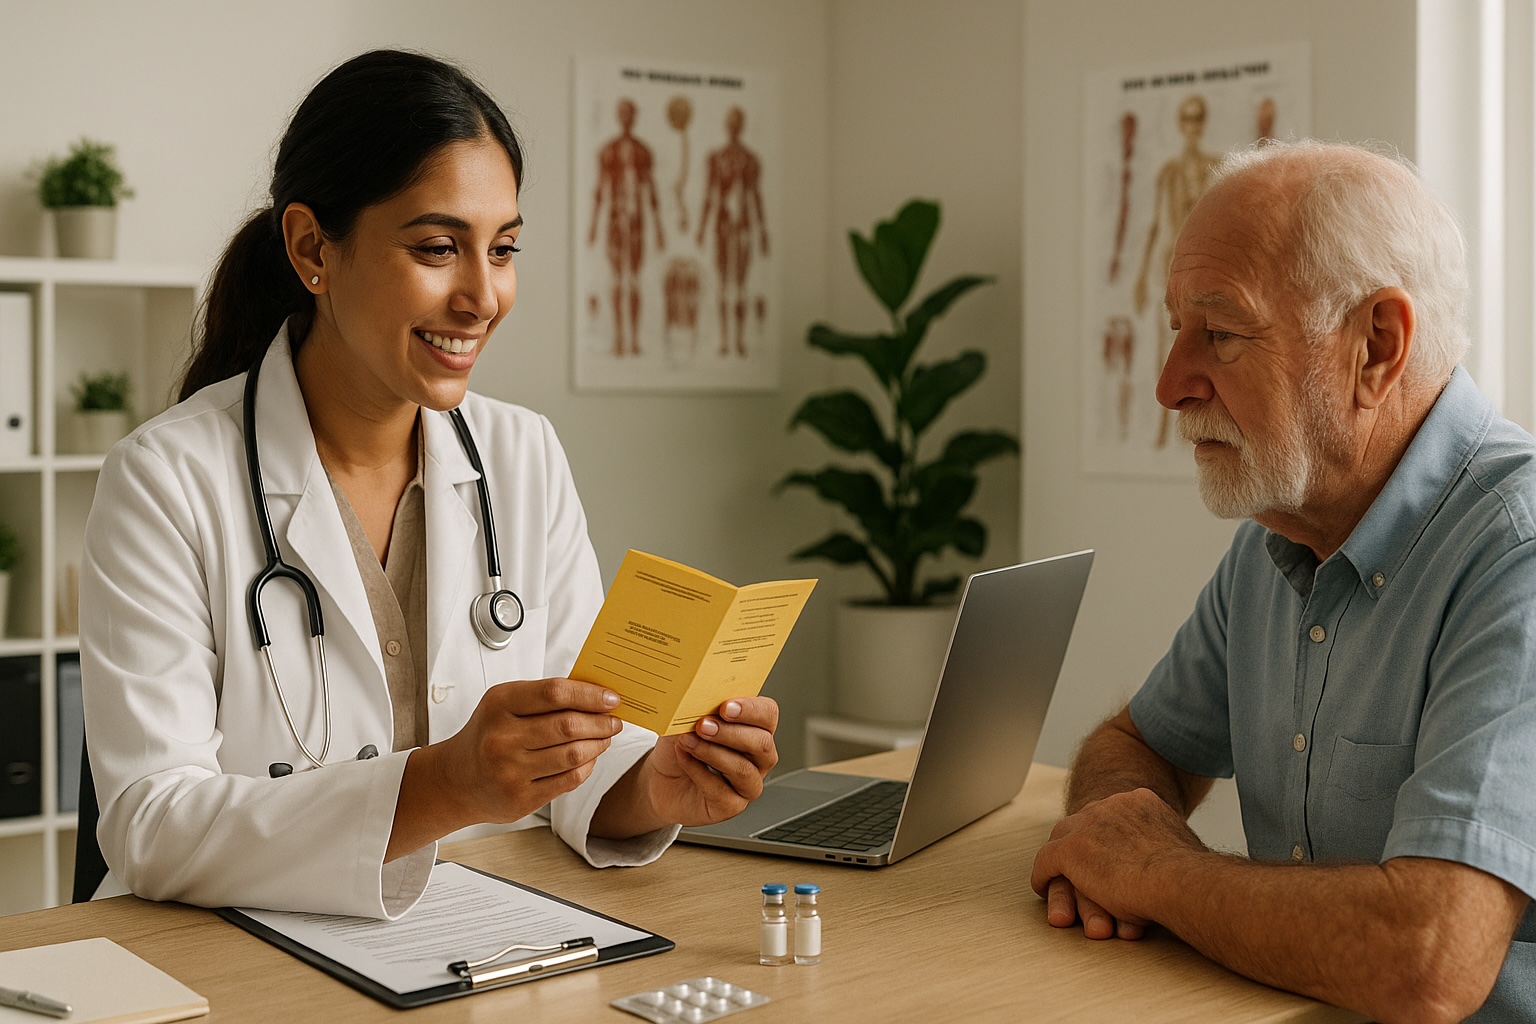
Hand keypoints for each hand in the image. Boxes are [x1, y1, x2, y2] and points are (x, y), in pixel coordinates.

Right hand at [426, 678, 622, 825]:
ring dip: (599, 744)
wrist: (458, 779)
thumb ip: (544, 697)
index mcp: (499, 704)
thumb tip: (596, 694)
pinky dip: (587, 767)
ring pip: (573, 754)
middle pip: (568, 726)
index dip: (590, 695)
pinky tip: (589, 759)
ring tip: (605, 738)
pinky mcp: (521, 798)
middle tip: (614, 721)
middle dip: (601, 722)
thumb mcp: (504, 704)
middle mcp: (502, 738)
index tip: (611, 699)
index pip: (554, 693)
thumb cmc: (488, 734)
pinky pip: (568, 780)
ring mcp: (510, 771)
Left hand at [594, 697, 779, 836]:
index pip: (768, 714)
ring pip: (744, 769)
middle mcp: (758, 757)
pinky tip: (684, 759)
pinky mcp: (732, 805)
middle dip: (731, 733)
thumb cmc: (681, 744)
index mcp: (754, 727)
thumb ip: (698, 707)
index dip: (751, 710)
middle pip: (762, 743)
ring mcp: (748, 783)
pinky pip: (722, 790)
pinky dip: (699, 772)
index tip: (726, 707)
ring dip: (713, 753)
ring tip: (688, 741)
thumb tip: (697, 696)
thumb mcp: (686, 719)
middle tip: (703, 724)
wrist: (661, 778)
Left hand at [1029, 787, 1204, 939]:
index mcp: (1139, 800)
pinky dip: (1044, 876)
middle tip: (1078, 867)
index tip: (1103, 853)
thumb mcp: (1182, 844)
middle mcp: (1111, 805)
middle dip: (1079, 846)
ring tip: (1058, 878)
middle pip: (1082, 823)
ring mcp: (1088, 825)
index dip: (1102, 836)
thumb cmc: (1190, 874)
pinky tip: (1043, 887)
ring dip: (1061, 863)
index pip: (1108, 815)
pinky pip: (1046, 861)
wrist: (1181, 881)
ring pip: (1062, 841)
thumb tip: (1173, 856)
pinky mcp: (1071, 850)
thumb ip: (1167, 843)